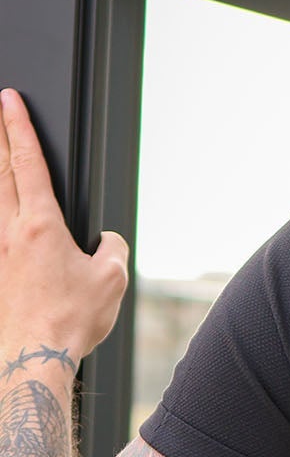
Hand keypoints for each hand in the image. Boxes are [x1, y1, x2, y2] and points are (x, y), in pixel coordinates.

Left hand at [0, 87, 128, 367]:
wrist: (32, 356)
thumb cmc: (68, 321)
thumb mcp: (111, 280)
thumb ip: (113, 248)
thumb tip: (107, 242)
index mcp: (39, 225)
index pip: (27, 162)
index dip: (18, 126)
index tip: (9, 100)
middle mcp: (9, 232)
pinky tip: (4, 219)